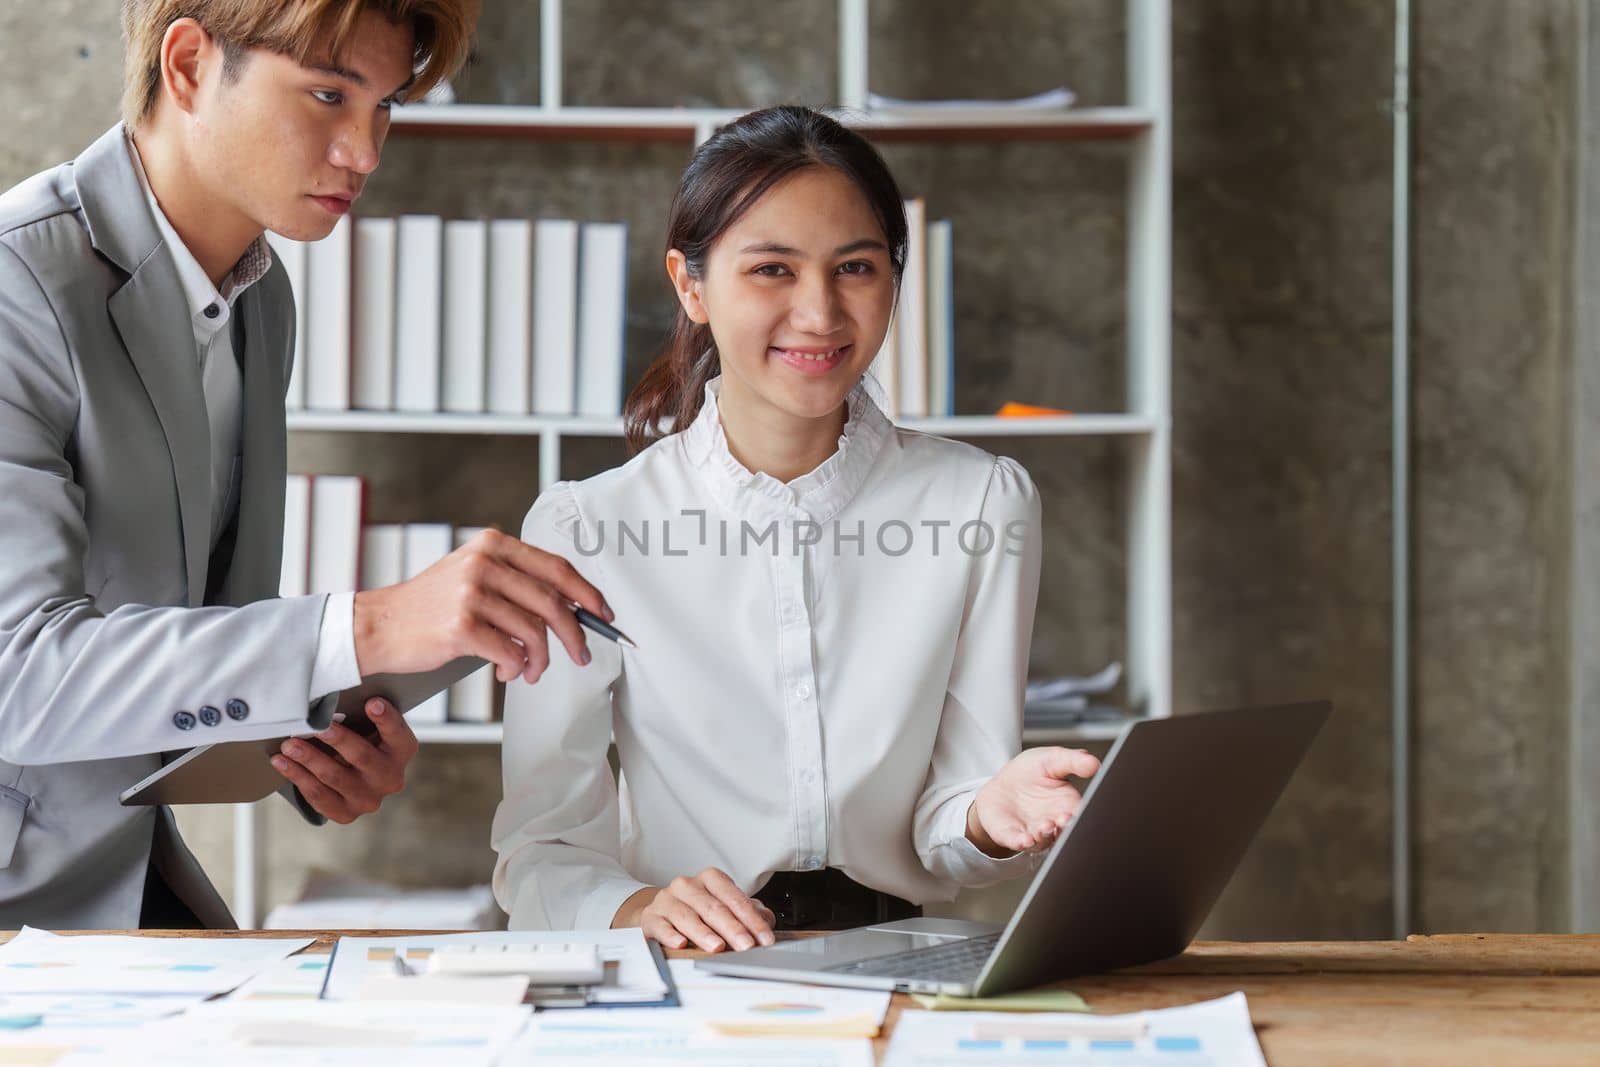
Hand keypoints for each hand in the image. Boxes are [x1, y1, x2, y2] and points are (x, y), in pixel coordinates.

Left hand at [270, 697, 417, 823]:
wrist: (354, 777)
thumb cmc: (360, 740)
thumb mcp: (369, 725)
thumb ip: (361, 713)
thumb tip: (331, 697)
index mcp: (402, 750)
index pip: (397, 733)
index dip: (386, 719)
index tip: (371, 703)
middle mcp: (390, 778)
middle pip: (362, 756)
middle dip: (337, 740)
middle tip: (315, 727)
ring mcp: (369, 799)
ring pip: (334, 777)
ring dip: (309, 759)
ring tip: (289, 744)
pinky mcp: (346, 813)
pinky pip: (318, 796)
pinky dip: (298, 777)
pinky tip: (282, 763)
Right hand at [352, 528, 612, 684]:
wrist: (378, 625)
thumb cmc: (430, 606)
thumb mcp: (472, 574)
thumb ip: (515, 580)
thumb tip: (571, 605)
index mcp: (493, 545)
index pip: (556, 567)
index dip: (587, 593)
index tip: (603, 615)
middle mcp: (483, 563)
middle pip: (552, 601)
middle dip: (575, 633)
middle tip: (583, 654)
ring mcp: (471, 593)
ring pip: (533, 632)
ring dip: (542, 660)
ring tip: (532, 672)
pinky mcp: (461, 626)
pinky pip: (510, 652)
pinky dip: (517, 668)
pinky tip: (509, 673)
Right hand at [612, 868, 776, 952]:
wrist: (662, 913)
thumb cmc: (698, 910)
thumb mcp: (725, 907)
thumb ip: (749, 913)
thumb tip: (767, 922)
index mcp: (711, 879)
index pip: (735, 899)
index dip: (752, 920)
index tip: (765, 938)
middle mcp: (688, 885)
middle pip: (714, 908)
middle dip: (733, 929)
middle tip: (747, 945)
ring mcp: (668, 899)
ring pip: (688, 916)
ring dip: (704, 933)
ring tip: (718, 947)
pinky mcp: (652, 917)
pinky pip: (661, 925)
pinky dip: (671, 935)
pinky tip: (680, 943)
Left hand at [966, 747, 1100, 857]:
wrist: (1000, 784)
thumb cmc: (1030, 773)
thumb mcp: (1052, 760)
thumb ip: (1073, 761)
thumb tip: (1094, 763)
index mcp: (1068, 806)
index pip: (1080, 815)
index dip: (1081, 815)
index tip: (1079, 811)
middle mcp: (1054, 824)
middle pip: (1064, 832)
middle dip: (1065, 828)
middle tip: (1064, 819)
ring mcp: (1034, 833)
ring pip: (1043, 840)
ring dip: (1045, 835)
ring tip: (1045, 825)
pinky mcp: (1013, 837)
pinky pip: (1019, 843)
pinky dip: (1023, 843)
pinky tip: (1025, 839)